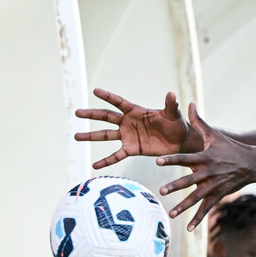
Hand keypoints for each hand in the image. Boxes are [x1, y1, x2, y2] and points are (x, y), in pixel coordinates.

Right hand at [74, 89, 199, 168]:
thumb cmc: (176, 124)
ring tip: (76, 136)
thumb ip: (170, 105)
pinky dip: (105, 161)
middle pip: (106, 117)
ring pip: (105, 136)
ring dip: (91, 136)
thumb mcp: (173, 114)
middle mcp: (128, 122)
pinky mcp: (131, 149)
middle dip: (91, 114)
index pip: (118, 102)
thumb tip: (172, 93)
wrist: (180, 142)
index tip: (95, 90)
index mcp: (136, 111)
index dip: (107, 96)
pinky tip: (94, 166)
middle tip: (77, 112)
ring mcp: (127, 136)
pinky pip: (115, 156)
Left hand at [156, 102, 253, 228]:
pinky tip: (188, 229)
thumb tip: (188, 103)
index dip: (172, 159)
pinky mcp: (218, 196)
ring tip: (170, 214)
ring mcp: (214, 186)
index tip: (158, 161)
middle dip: (176, 186)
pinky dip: (198, 219)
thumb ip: (198, 121)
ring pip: (196, 198)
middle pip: (190, 181)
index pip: (185, 158)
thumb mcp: (215, 134)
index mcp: (205, 157)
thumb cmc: (230, 147)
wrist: (252, 164)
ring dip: (184, 206)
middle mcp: (208, 173)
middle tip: (162, 190)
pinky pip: (206, 209)